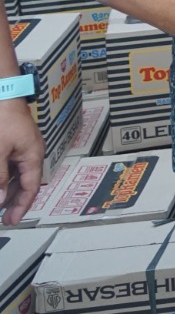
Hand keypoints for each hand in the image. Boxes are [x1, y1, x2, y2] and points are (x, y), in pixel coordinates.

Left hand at [0, 100, 42, 225]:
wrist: (2, 93)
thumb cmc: (2, 118)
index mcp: (33, 156)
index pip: (30, 188)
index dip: (21, 206)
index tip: (12, 220)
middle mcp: (31, 152)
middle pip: (24, 183)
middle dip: (13, 201)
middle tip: (3, 216)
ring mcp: (22, 146)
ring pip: (15, 175)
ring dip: (6, 189)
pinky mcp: (13, 141)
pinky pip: (10, 164)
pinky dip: (3, 176)